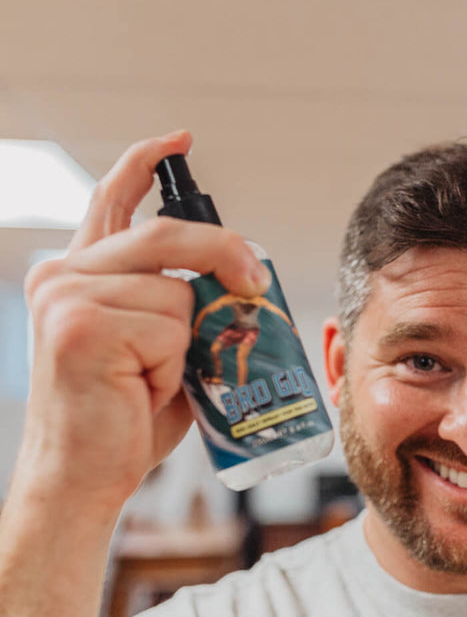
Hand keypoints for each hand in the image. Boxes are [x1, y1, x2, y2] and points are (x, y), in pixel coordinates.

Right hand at [16, 132, 268, 516]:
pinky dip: (174, 362)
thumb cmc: (125, 416)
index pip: (112, 202)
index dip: (144, 163)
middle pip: (166, 236)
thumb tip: (236, 283)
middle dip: (224, 257)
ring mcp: (66, 296)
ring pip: (177, 293)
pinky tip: (139, 388)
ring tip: (151, 380)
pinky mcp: (81, 325)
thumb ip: (180, 307)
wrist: (86, 477)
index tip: (178, 140)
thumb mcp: (158, 349)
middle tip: (254, 283)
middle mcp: (63, 275)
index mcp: (81, 276)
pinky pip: (169, 325)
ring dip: (186, 342)